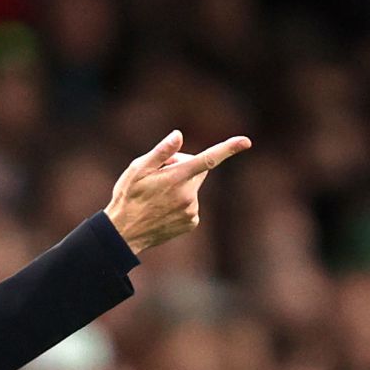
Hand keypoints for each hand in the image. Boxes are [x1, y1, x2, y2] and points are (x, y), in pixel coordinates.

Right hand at [104, 130, 251, 253]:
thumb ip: (161, 152)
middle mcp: (188, 195)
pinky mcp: (191, 222)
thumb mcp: (138, 169)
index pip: (208, 159)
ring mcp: (191, 210)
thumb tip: (179, 135)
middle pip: (198, 170)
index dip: (228, 149)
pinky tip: (162, 208)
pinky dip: (180, 202)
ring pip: (192, 189)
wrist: (124, 233)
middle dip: (184, 167)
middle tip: (160, 174)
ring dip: (180, 187)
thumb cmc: (128, 196)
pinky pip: (191, 204)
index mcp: (177, 178)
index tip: (246, 141)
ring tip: (157, 197)